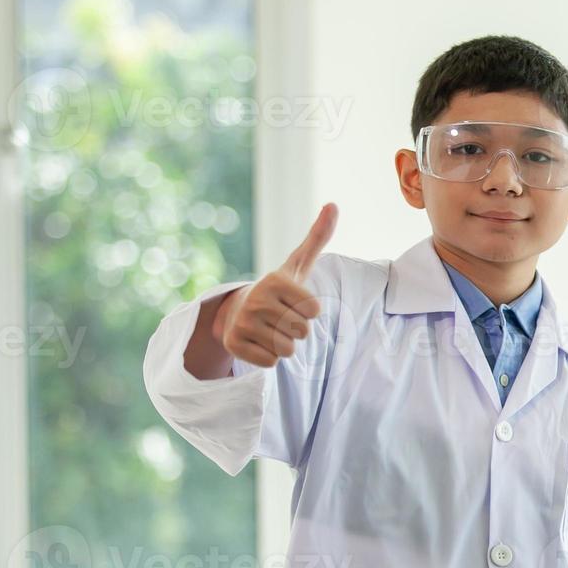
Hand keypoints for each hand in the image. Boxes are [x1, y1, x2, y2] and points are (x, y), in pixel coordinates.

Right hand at [215, 203, 338, 367]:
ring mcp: (242, 322)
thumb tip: (333, 204)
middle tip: (280, 318)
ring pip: (287, 350)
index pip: (314, 310)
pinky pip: (270, 363)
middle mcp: (256, 300)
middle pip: (302, 332)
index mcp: (275, 281)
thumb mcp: (298, 263)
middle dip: (296, 329)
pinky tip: (258, 341)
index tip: (293, 302)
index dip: (309, 311)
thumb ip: (318, 236)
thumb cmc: (278, 290)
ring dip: (284, 344)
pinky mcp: (233, 345)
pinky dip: (269, 357)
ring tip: (270, 330)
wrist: (235, 311)